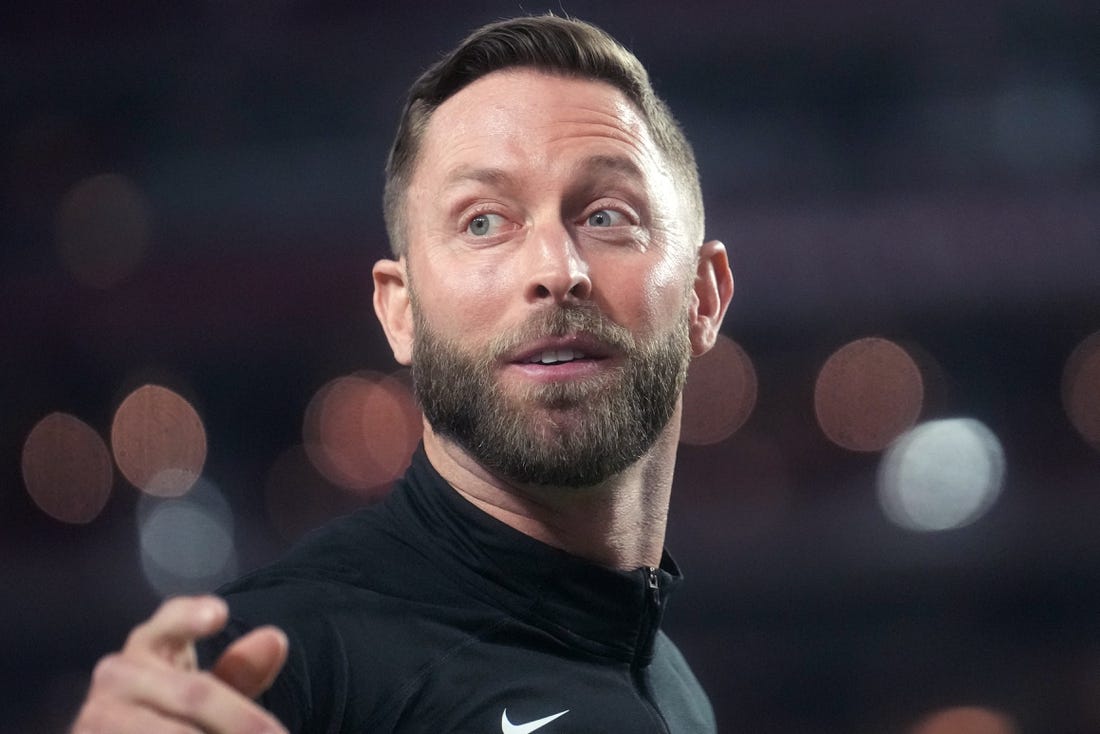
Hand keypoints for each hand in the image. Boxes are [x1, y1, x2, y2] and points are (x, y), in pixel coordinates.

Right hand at [71, 595, 288, 733]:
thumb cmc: (168, 714)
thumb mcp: (201, 692)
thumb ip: (238, 672)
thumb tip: (275, 639)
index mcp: (149, 646)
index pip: (168, 623)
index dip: (191, 618)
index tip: (219, 614)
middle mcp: (117, 675)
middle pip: (196, 693)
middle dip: (244, 722)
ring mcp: (96, 719)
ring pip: (174, 731)